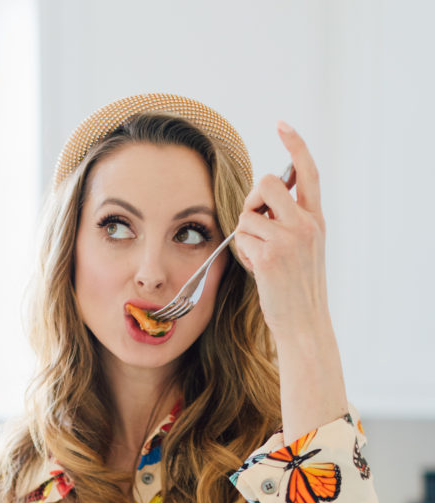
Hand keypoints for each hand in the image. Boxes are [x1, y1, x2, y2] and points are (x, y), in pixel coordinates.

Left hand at [235, 121, 346, 440]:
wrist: (304, 323)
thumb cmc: (296, 289)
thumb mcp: (303, 247)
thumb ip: (289, 220)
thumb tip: (264, 197)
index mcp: (316, 219)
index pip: (307, 171)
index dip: (294, 144)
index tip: (281, 124)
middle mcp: (306, 224)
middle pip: (266, 183)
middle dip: (252, 200)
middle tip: (256, 223)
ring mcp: (289, 239)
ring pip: (247, 215)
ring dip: (245, 235)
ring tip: (260, 258)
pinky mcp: (270, 256)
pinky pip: (241, 238)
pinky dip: (243, 254)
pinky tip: (257, 271)